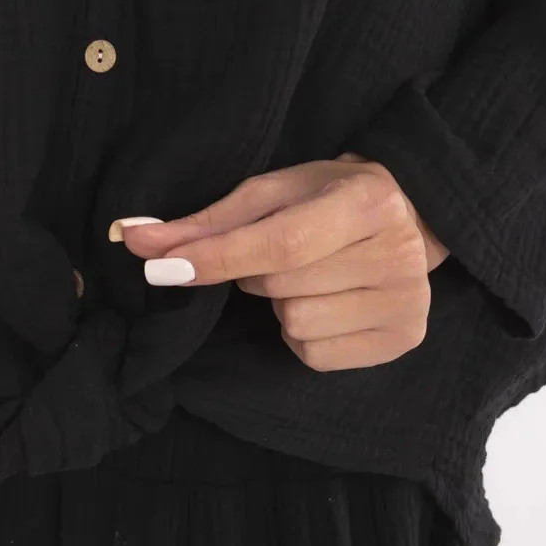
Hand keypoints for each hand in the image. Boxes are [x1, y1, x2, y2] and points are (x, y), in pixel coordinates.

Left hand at [109, 153, 449, 371]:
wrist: (410, 212)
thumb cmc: (329, 194)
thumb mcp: (274, 190)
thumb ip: (208, 220)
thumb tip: (135, 240)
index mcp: (367, 203)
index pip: (279, 243)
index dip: (216, 257)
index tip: (159, 266)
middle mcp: (397, 255)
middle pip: (280, 286)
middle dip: (257, 272)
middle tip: (284, 248)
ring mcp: (406, 303)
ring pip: (295, 324)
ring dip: (281, 304)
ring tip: (311, 273)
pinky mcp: (404, 340)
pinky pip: (314, 355)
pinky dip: (303, 333)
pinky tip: (327, 300)